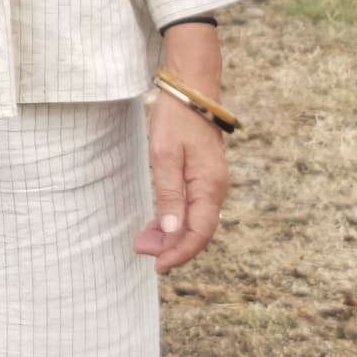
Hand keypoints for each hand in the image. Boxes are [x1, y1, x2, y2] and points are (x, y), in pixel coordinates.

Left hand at [133, 92, 227, 273]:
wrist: (191, 90)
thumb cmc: (177, 119)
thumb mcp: (165, 155)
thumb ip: (169, 194)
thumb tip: (172, 230)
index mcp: (210, 187)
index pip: (199, 233)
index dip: (179, 253)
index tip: (158, 266)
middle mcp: (216, 189)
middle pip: (197, 232)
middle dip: (171, 247)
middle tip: (141, 250)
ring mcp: (212, 184)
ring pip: (195, 222)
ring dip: (171, 235)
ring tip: (144, 240)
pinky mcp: (204, 179)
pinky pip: (193, 208)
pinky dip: (175, 219)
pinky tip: (158, 223)